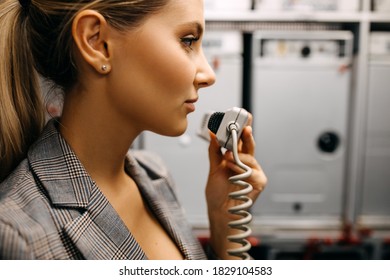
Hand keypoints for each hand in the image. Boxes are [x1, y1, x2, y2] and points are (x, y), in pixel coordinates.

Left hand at [205, 115, 266, 258]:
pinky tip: (234, 172)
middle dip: (246, 133)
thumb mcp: (213, 168)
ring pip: (249, 156)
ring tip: (227, 160)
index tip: (240, 117)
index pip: (240, 140)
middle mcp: (247, 164)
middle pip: (249, 144)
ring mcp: (254, 172)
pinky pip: (252, 170)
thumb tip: (212, 134)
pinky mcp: (259, 181)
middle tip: (244, 125)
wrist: (220, 211)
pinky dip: (241, 170)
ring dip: (237, 158)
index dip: (241, 129)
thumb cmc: (218, 193)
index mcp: (236, 159)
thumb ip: (214, 151)